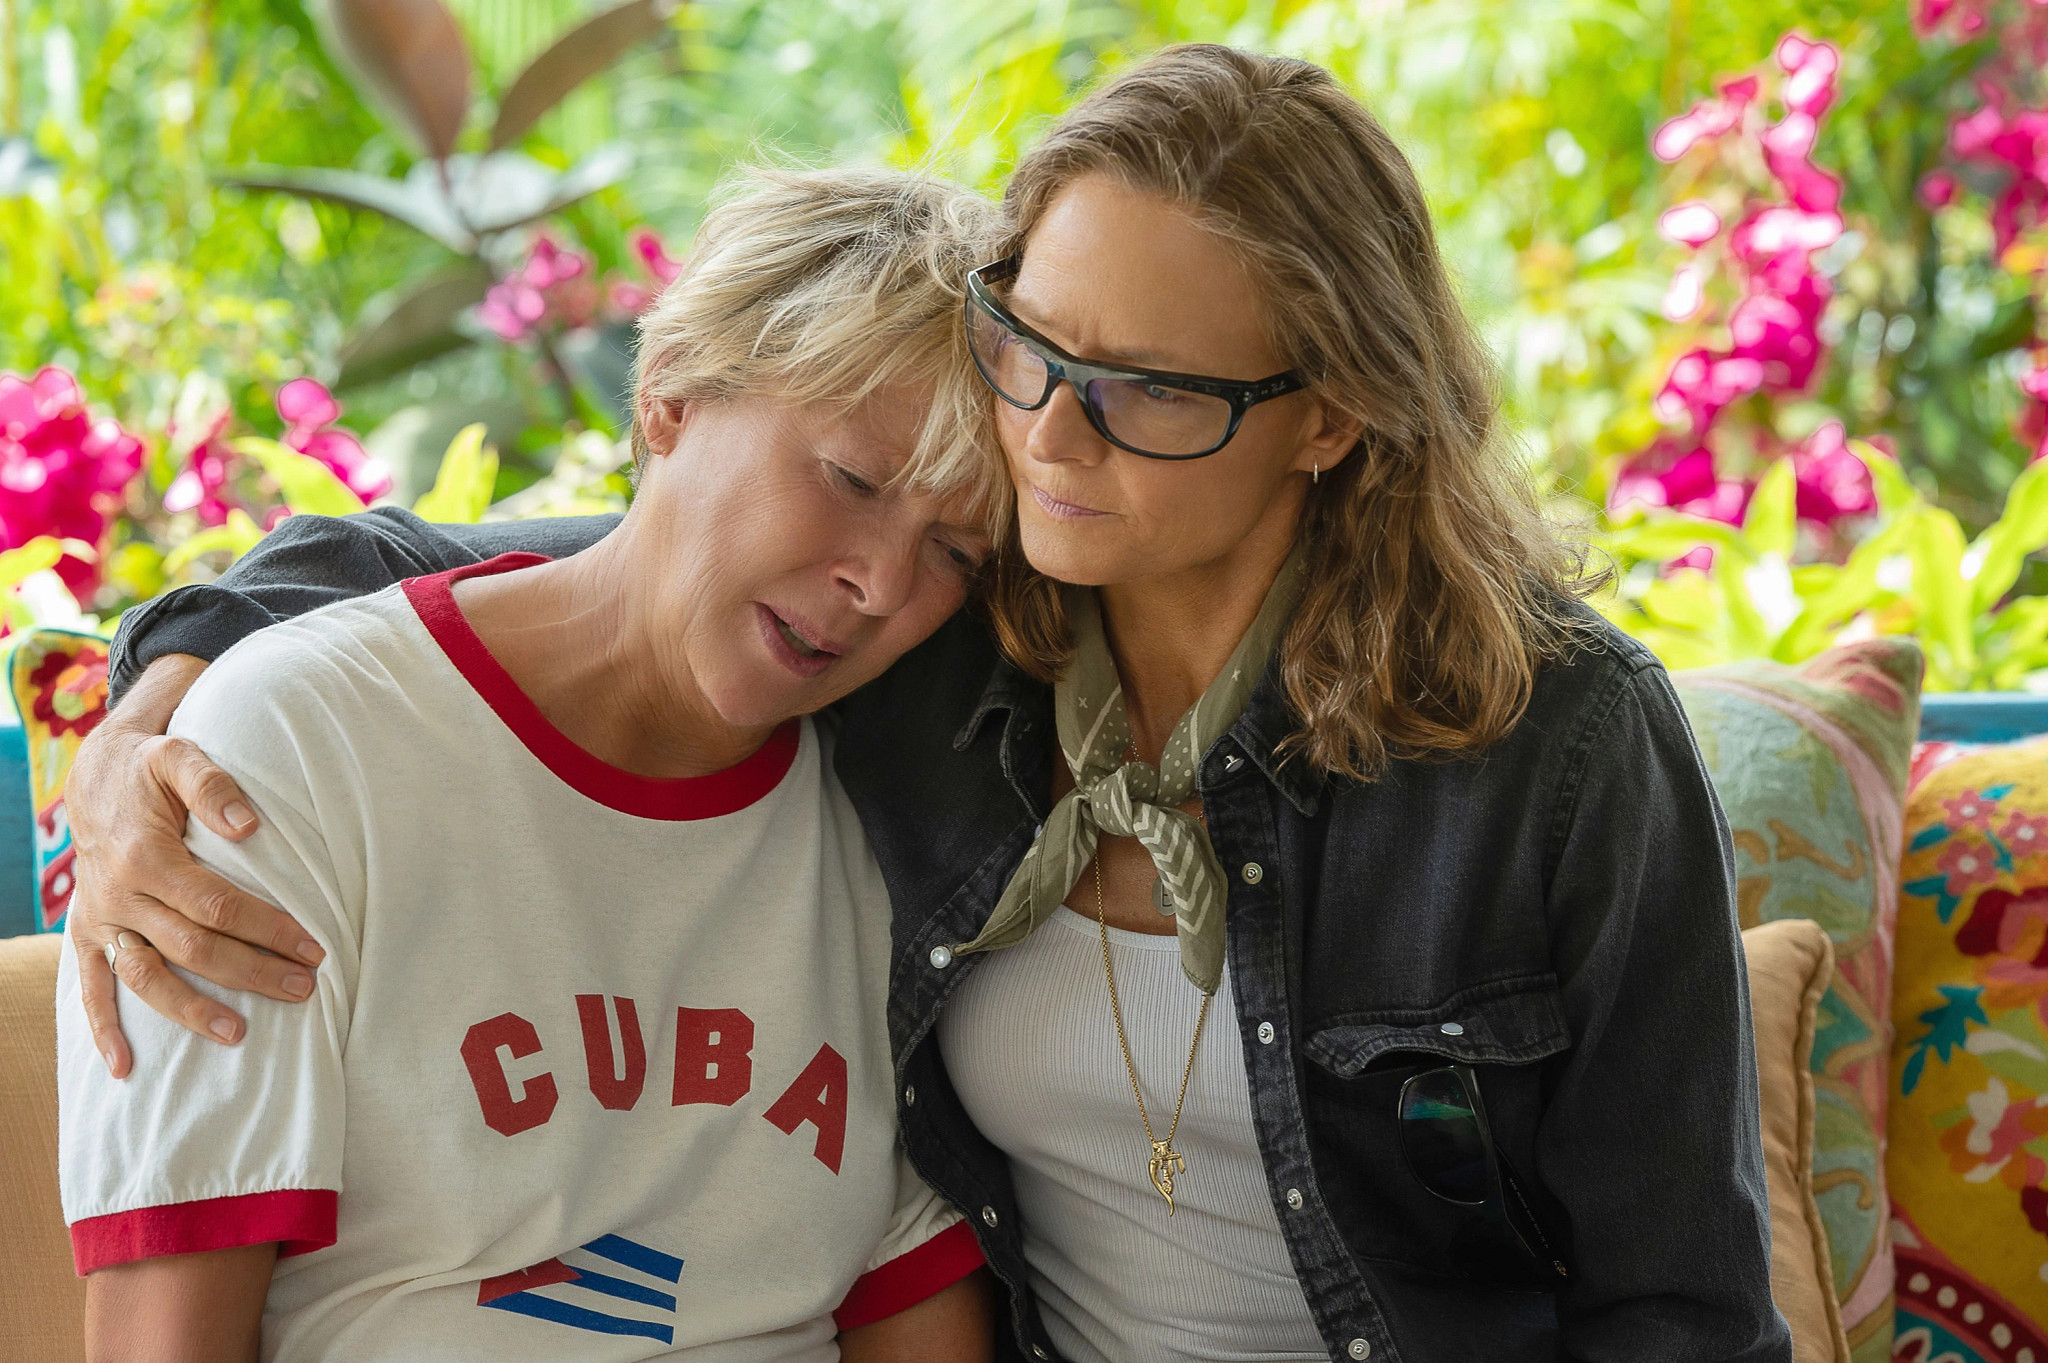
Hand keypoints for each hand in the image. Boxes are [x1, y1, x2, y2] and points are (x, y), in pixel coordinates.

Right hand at [68, 654, 324, 1077]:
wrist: (91, 776)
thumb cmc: (150, 768)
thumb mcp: (179, 756)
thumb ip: (214, 786)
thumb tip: (249, 824)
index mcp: (147, 858)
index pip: (217, 906)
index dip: (267, 929)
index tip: (314, 948)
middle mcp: (120, 896)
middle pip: (193, 948)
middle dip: (251, 972)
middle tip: (303, 990)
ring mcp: (102, 921)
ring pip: (146, 978)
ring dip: (191, 1011)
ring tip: (241, 1036)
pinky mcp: (87, 935)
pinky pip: (90, 988)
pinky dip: (103, 1029)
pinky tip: (125, 1067)